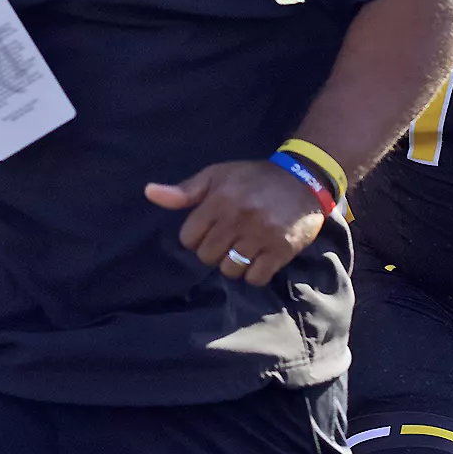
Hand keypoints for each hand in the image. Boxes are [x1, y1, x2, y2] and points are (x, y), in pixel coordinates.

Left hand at [145, 160, 327, 285]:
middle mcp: (238, 219)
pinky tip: (258, 258)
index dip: (195, 237)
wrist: (303, 179)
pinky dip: (254, 273)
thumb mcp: (216, 175)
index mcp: (219, 200)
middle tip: (227, 240)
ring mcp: (261, 236)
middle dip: (213, 251)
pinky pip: (256, 278)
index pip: (188, 238)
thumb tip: (149, 192)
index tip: (208, 230)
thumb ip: (184, 191)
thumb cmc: (253, 178)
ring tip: (242, 249)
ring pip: (230, 270)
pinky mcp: (281, 250)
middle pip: (207, 256)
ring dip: (233, 264)